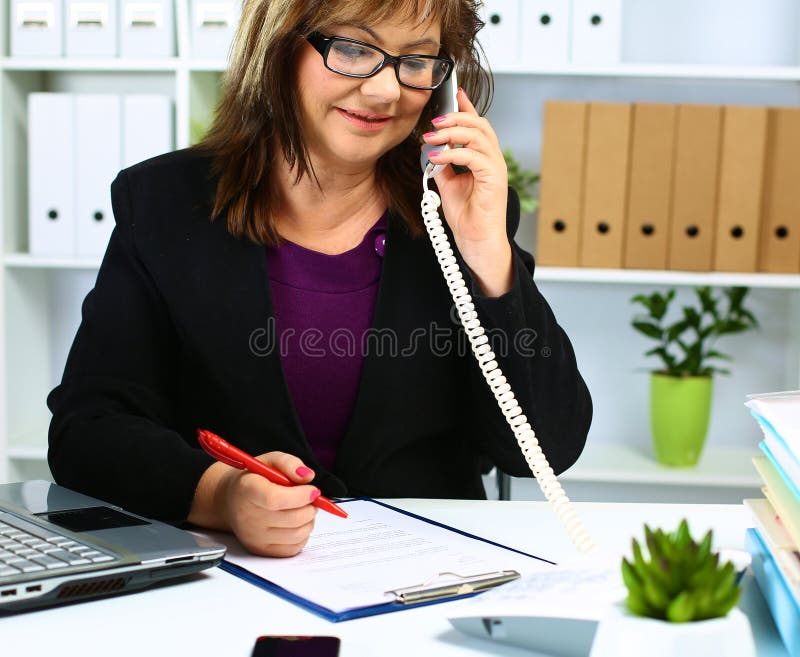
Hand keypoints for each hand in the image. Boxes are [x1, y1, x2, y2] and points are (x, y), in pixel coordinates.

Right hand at [194, 451, 318, 556]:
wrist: (231, 500)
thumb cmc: (254, 479)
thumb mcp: (269, 461)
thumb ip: (289, 463)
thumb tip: (308, 476)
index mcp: (248, 490)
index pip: (275, 498)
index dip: (301, 495)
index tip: (312, 490)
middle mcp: (248, 517)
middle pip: (292, 518)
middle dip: (311, 507)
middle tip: (311, 498)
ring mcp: (254, 537)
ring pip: (297, 534)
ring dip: (309, 520)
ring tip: (303, 508)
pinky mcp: (261, 550)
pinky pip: (294, 548)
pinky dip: (303, 535)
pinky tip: (297, 522)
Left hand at [422, 89, 511, 295]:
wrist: (476, 242)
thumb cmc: (467, 216)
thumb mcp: (449, 184)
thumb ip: (444, 165)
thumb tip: (432, 148)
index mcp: (483, 157)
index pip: (477, 125)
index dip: (467, 107)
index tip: (454, 92)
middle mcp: (493, 159)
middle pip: (479, 124)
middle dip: (456, 116)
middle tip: (433, 121)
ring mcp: (496, 168)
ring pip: (478, 136)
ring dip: (452, 132)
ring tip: (431, 135)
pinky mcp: (494, 179)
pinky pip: (474, 157)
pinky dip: (454, 153)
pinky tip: (437, 156)